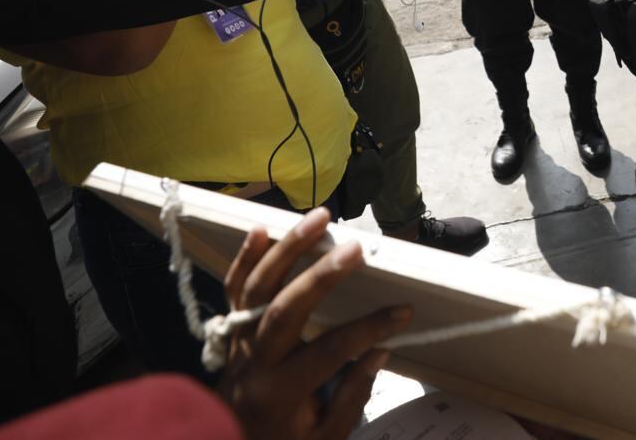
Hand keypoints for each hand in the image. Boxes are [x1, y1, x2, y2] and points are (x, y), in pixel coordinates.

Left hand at [218, 207, 413, 439]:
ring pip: (257, 288)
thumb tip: (378, 350)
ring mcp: (237, 342)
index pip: (331, 351)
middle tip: (356, 248)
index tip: (404, 311)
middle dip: (322, 276)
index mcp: (280, 392)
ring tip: (318, 217)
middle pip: (285, 310)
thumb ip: (352, 396)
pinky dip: (245, 258)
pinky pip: (234, 289)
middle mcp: (253, 362)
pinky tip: (262, 229)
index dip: (371, 329)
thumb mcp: (324, 437)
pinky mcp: (231, 330)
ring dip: (288, 249)